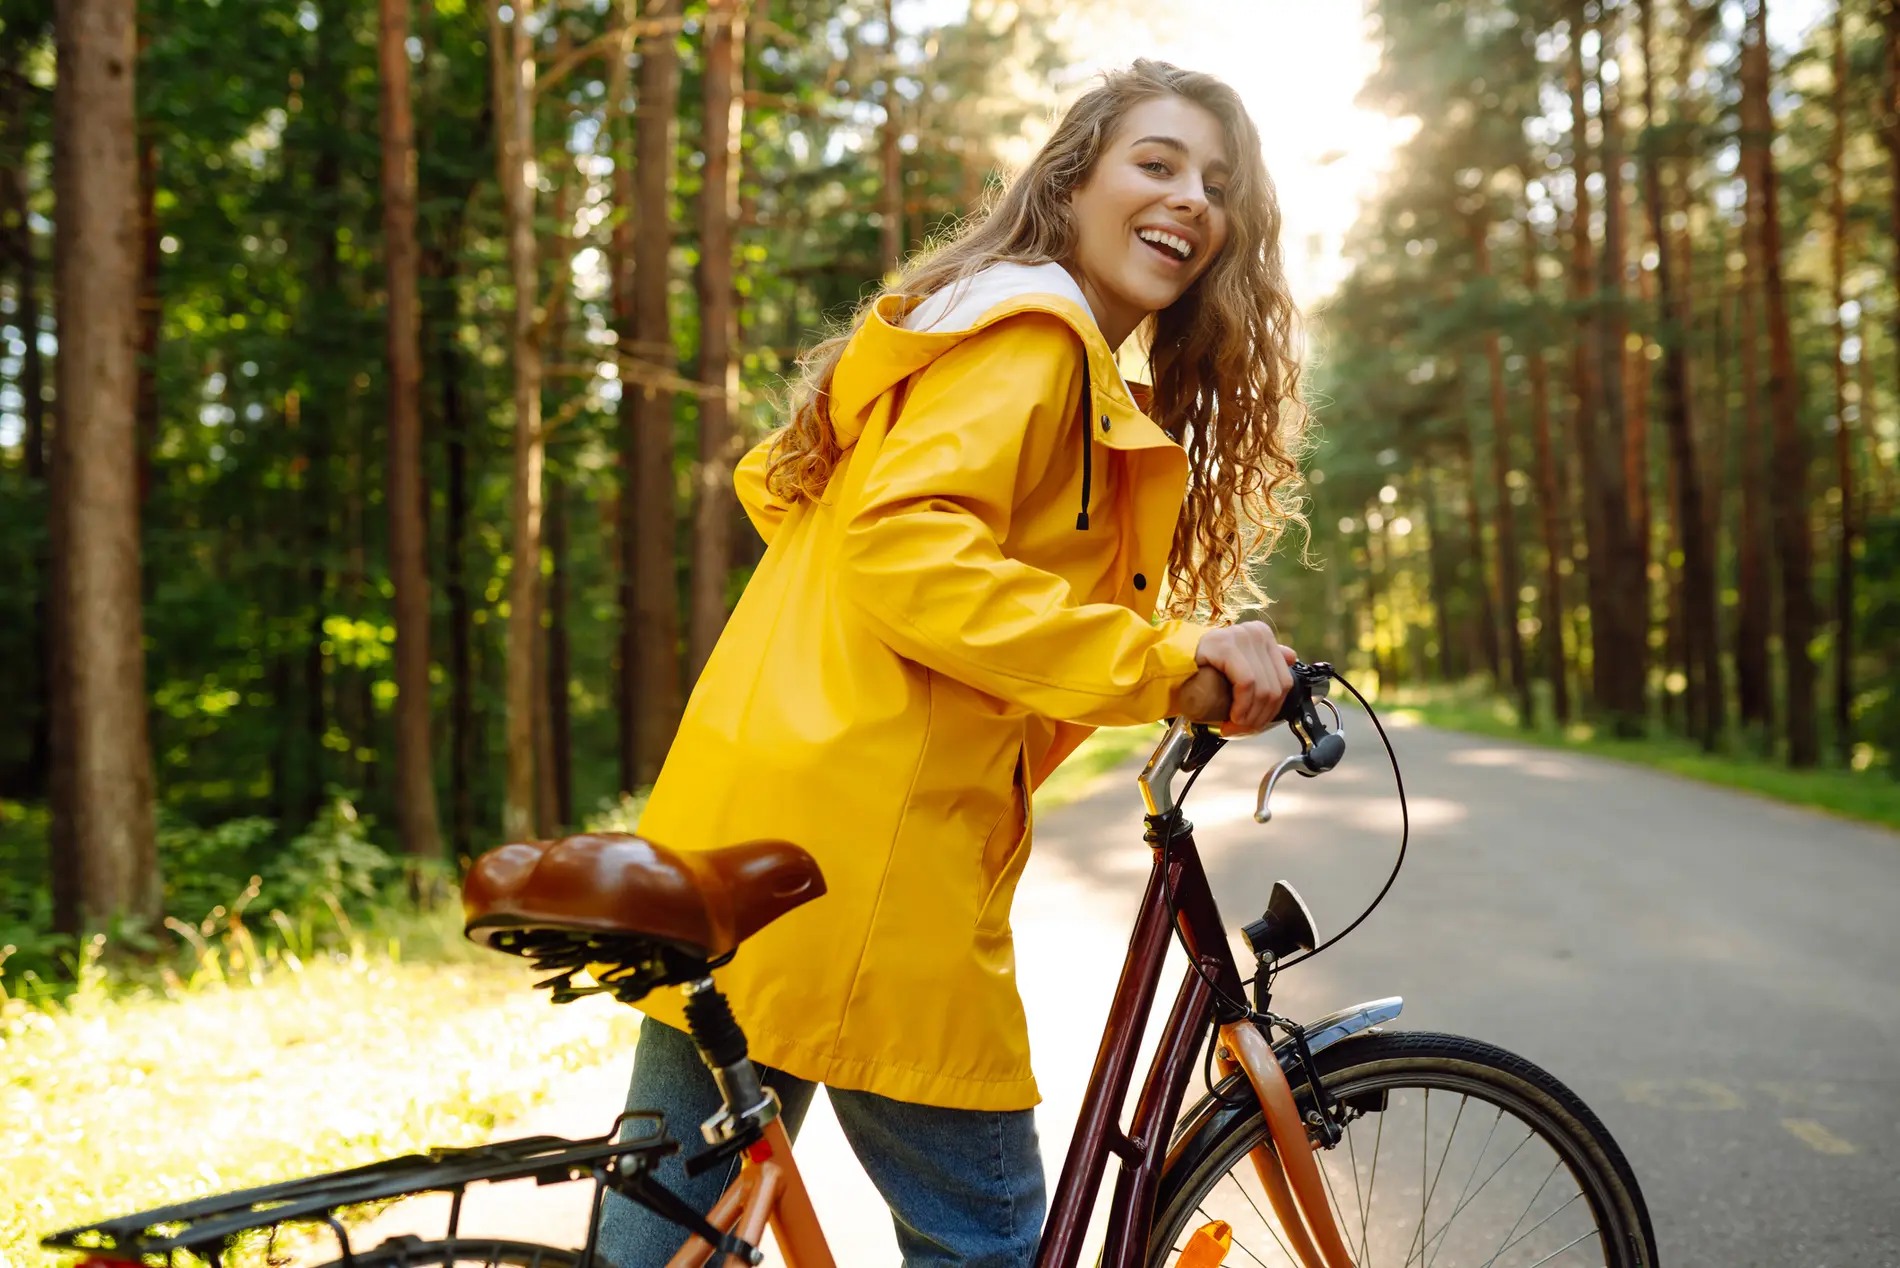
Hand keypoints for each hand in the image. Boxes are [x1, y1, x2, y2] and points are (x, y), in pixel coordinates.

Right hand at [1193, 621, 1297, 736]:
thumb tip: (1291, 657)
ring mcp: (1241, 637)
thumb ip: (1265, 659)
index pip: (1284, 681)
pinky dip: (1242, 706)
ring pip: (1263, 689)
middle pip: (1275, 688)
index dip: (1272, 710)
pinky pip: (1246, 684)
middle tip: (1240, 730)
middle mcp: (1256, 632)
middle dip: (1260, 717)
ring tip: (1233, 727)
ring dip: (1249, 717)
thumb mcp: (1240, 663)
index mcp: (1263, 635)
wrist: (1172, 661)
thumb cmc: (1205, 666)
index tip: (1255, 724)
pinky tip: (1232, 717)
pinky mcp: (1226, 646)